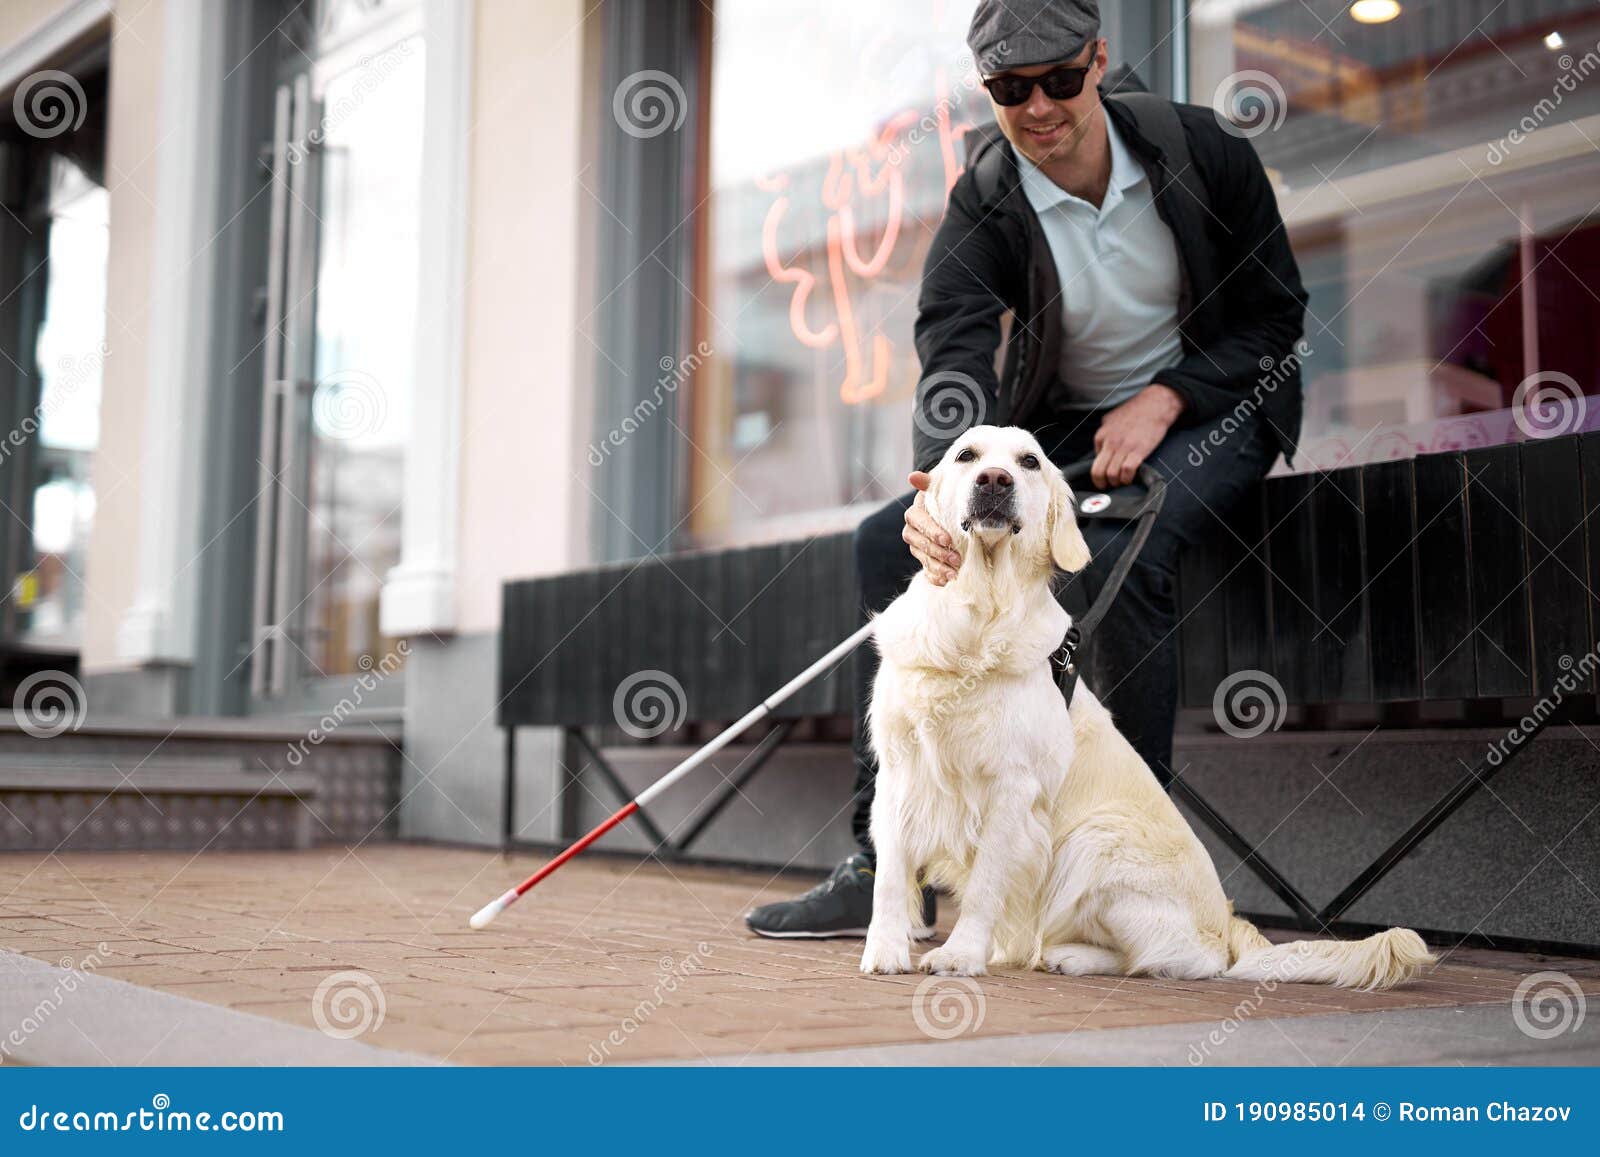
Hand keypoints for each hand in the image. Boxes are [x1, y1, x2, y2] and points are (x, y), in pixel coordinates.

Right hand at [903, 471, 961, 585]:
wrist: (948, 511)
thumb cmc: (944, 497)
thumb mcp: (940, 487)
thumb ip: (928, 483)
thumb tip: (913, 476)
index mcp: (914, 514)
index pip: (920, 523)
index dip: (932, 532)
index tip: (947, 539)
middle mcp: (911, 532)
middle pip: (921, 544)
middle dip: (938, 553)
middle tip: (956, 558)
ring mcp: (917, 548)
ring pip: (924, 559)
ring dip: (938, 568)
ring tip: (954, 573)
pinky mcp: (924, 560)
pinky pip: (926, 572)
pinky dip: (935, 578)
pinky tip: (946, 581)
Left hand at [1091, 383, 1183, 488]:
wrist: (1155, 404)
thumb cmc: (1135, 411)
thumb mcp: (1111, 419)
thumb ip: (1105, 433)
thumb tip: (1101, 447)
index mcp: (1101, 435)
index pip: (1094, 462)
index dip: (1100, 472)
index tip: (1105, 476)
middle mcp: (1109, 442)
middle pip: (1097, 472)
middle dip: (1102, 483)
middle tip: (1108, 486)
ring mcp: (1123, 447)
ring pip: (1111, 475)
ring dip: (1116, 482)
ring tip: (1122, 481)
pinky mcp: (1138, 450)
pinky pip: (1127, 471)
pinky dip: (1127, 478)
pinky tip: (1130, 477)